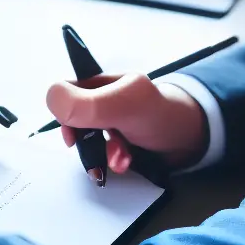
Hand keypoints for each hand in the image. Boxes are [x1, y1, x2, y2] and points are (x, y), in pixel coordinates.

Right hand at [45, 74, 208, 172]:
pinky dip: (109, 162)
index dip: (64, 116)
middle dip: (85, 141)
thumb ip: (87, 103)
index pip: (62, 94)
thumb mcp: (125, 105)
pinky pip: (99, 153)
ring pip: (85, 140)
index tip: (74, 136)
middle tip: (96, 153)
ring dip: (99, 155)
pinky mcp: (117, 140)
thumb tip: (52, 100)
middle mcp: (100, 98)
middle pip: (71, 120)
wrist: (192, 141)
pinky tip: (123, 163)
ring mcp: (109, 120)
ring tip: (120, 161)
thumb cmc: (161, 116)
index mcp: (98, 81)